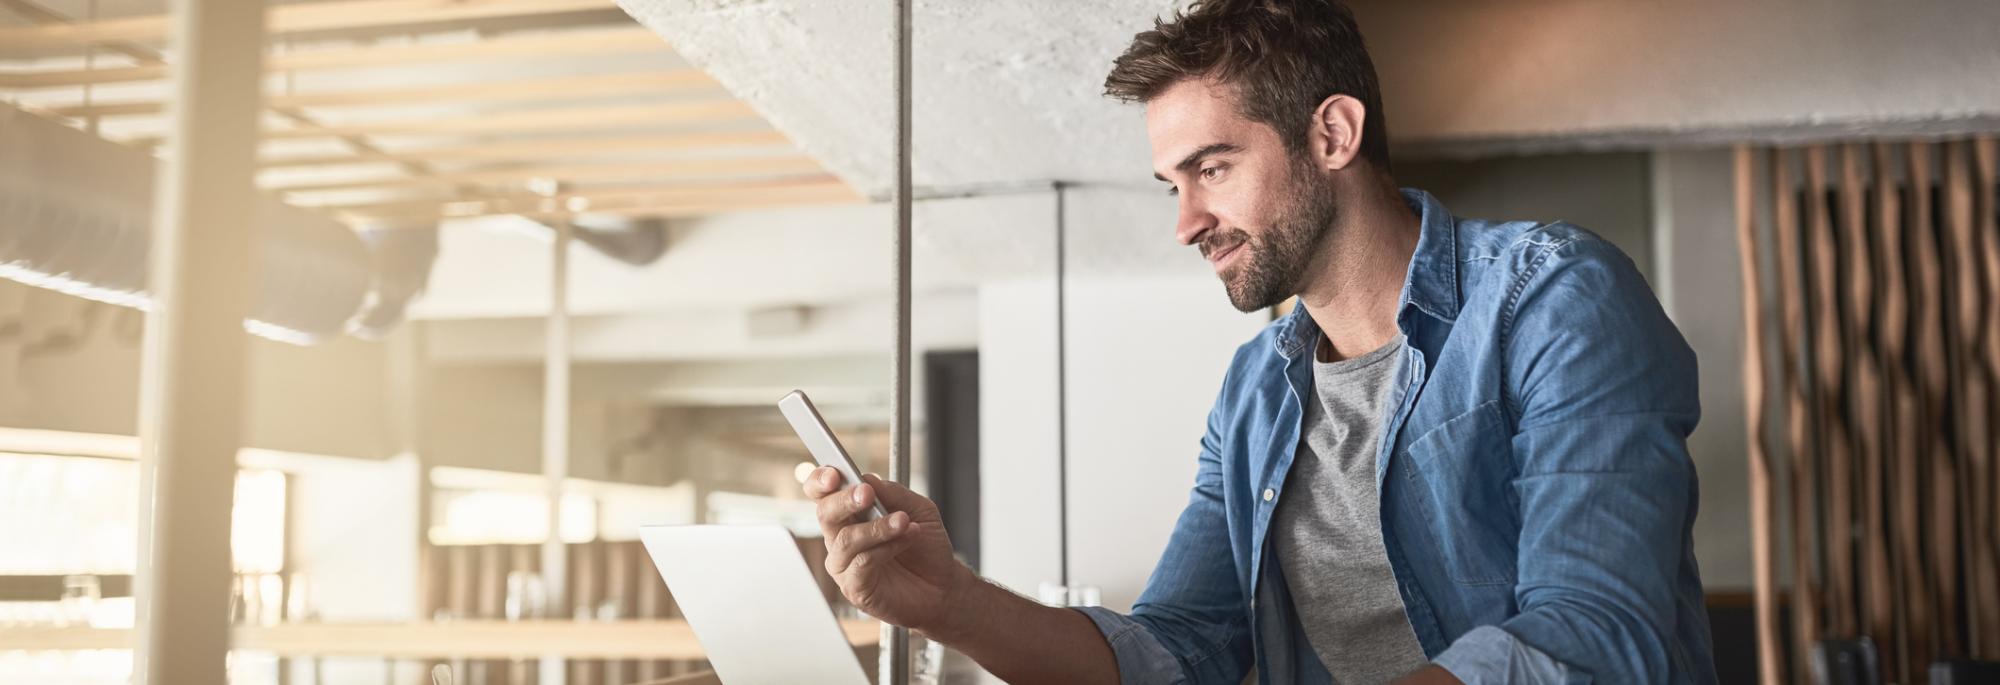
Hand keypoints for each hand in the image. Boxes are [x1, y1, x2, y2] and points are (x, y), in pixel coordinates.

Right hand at [803, 468, 967, 632]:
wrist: (943, 586)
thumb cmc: (926, 548)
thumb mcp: (918, 510)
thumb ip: (893, 493)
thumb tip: (867, 479)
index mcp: (850, 513)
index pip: (821, 493)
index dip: (820, 481)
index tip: (835, 474)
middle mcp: (841, 537)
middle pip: (825, 512)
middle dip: (845, 499)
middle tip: (867, 494)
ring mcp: (844, 564)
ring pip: (846, 539)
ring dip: (877, 527)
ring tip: (904, 522)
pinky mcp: (854, 587)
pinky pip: (861, 563)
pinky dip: (886, 548)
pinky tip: (904, 541)